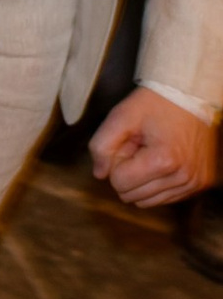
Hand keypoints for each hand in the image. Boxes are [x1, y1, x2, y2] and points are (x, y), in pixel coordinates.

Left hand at [90, 85, 216, 208]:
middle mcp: (182, 178)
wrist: (190, 95)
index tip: (128, 142)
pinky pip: (166, 198)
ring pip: (148, 202)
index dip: (116, 161)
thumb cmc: (155, 104)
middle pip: (132, 196)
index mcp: (163, 160)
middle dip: (128, 172)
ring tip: (151, 153)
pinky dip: (157, 184)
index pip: (119, 182)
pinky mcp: (200, 185)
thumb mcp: (121, 116)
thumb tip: (99, 174)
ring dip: (142, 180)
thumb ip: (102, 145)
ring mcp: (193, 184)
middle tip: (139, 147)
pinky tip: (162, 161)